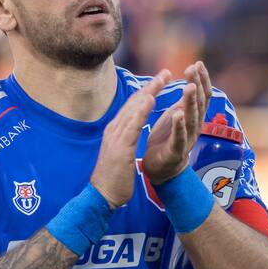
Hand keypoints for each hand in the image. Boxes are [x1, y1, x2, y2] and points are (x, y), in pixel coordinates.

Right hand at [91, 70, 171, 208]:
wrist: (102, 196)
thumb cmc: (113, 177)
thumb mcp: (119, 152)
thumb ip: (124, 138)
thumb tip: (129, 129)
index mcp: (115, 130)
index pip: (132, 106)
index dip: (147, 92)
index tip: (159, 80)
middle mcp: (114, 129)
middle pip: (134, 102)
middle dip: (150, 86)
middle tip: (165, 72)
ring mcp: (116, 137)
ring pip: (133, 109)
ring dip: (148, 92)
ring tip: (161, 79)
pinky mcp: (120, 147)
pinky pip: (133, 125)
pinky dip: (141, 110)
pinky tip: (150, 100)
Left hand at [143, 61, 211, 184]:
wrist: (160, 169)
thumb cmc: (168, 139)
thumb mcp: (177, 115)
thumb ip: (185, 101)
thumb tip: (193, 79)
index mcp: (193, 116)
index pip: (202, 95)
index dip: (201, 80)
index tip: (197, 63)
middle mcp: (194, 127)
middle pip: (199, 103)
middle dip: (197, 85)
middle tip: (193, 69)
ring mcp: (187, 140)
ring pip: (192, 118)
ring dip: (190, 102)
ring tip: (189, 87)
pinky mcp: (176, 152)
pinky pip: (179, 138)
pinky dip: (179, 126)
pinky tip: (178, 114)